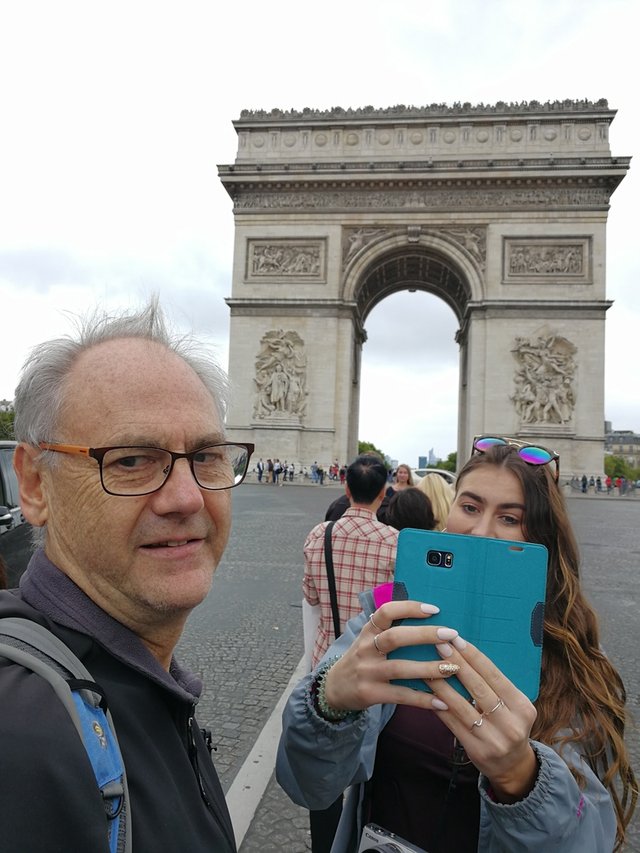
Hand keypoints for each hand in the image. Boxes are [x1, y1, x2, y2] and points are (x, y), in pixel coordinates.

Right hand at [323, 600, 463, 713]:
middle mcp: (366, 648)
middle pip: (395, 637)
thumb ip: (391, 631)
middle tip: (451, 635)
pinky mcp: (370, 694)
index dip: (409, 608)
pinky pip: (400, 695)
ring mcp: (367, 672)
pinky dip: (422, 699)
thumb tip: (429, 619)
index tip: (434, 609)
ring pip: (400, 668)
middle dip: (425, 634)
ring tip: (453, 668)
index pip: (386, 612)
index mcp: (368, 631)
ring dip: (428, 668)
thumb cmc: (362, 660)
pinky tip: (442, 702)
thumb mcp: (369, 640)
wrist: (334, 688)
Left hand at [427, 638, 538, 801]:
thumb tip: (464, 653)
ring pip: (462, 706)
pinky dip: (439, 706)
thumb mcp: (513, 706)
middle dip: (457, 665)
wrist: (514, 766)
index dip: (474, 657)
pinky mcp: (476, 751)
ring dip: (442, 685)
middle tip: (440, 645)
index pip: (496, 676)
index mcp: (522, 707)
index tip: (457, 640)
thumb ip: (495, 685)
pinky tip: (427, 692)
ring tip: (426, 667)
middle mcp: (510, 724)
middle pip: (479, 689)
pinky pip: (453, 724)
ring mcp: (493, 740)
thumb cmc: (509, 724)